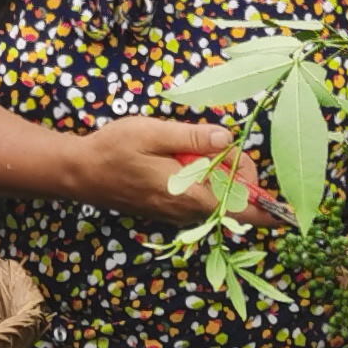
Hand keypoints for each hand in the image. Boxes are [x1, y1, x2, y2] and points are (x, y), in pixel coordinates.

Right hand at [60, 116, 282, 228]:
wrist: (79, 173)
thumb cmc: (114, 150)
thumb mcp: (153, 132)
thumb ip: (193, 138)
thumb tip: (227, 137)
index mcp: (192, 196)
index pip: (246, 211)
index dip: (267, 200)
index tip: (260, 173)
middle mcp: (190, 213)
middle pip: (236, 199)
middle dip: (235, 169)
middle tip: (211, 141)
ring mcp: (180, 215)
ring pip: (218, 198)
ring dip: (216, 173)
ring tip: (188, 149)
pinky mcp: (171, 212)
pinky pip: (200, 198)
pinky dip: (200, 179)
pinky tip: (178, 161)